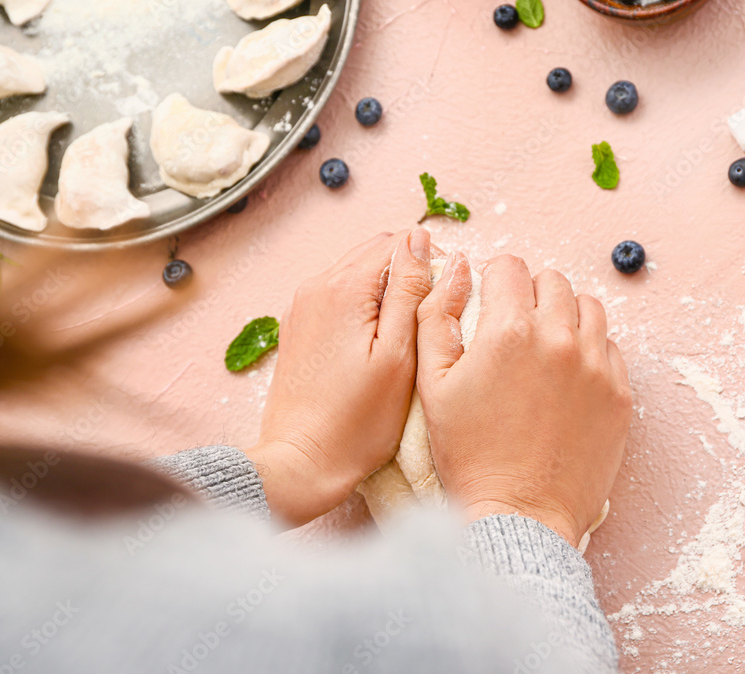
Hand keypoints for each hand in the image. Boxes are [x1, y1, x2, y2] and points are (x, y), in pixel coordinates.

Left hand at [248, 229, 432, 525]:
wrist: (302, 462)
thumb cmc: (358, 421)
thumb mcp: (399, 354)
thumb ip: (410, 290)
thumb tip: (419, 240)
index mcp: (343, 288)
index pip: (396, 242)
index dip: (430, 261)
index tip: (445, 298)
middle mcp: (316, 287)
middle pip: (373, 254)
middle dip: (407, 272)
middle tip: (430, 317)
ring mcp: (303, 307)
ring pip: (356, 274)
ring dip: (385, 290)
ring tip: (408, 333)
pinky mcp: (299, 328)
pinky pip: (338, 297)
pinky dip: (363, 307)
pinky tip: (378, 343)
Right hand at [416, 254, 631, 546]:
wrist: (519, 518)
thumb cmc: (468, 455)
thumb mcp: (432, 385)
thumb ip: (436, 318)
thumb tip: (456, 270)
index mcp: (509, 331)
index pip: (509, 267)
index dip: (494, 279)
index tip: (490, 301)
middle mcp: (559, 338)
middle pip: (551, 281)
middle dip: (530, 293)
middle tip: (515, 325)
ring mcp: (595, 366)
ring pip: (588, 307)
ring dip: (565, 314)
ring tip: (546, 344)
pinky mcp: (619, 393)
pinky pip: (610, 347)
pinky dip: (589, 349)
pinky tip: (568, 375)